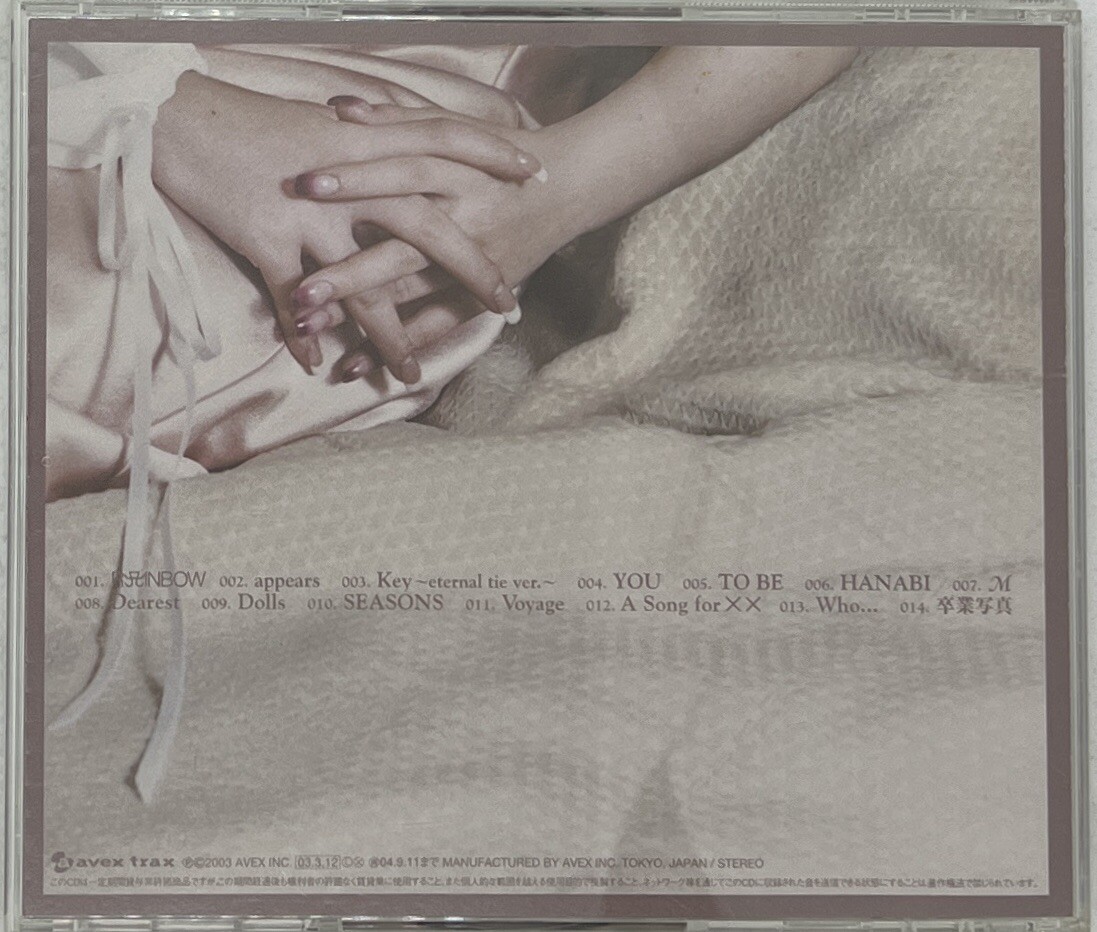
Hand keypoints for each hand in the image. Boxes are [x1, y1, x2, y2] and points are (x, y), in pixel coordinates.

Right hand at [152, 72, 540, 376]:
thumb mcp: (319, 123)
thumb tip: (406, 150)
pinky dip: (305, 333)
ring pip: (364, 284)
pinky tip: (319, 364)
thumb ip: (368, 140)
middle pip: (427, 227)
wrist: (176, 119)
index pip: (446, 141)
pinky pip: (294, 300)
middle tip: (508, 302)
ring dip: (389, 334)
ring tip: (410, 372)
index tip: (533, 176)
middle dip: (472, 267)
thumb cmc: (250, 123)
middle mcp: (348, 181)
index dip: (492, 155)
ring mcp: (309, 216)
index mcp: (365, 141)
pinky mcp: (267, 241)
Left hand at [289, 98, 577, 378]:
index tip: (300, 186)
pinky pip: (437, 325)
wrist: (572, 186)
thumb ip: (398, 120)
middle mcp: (468, 219)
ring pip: (413, 292)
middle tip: (301, 292)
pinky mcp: (482, 295)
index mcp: (459, 172)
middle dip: (351, 273)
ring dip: (362, 315)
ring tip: (309, 330)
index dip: (355, 179)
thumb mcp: (458, 130)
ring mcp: (474, 262)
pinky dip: (396, 345)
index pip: (402, 173)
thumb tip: (338, 110)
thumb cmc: (502, 155)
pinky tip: (354, 367)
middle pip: (404, 247)